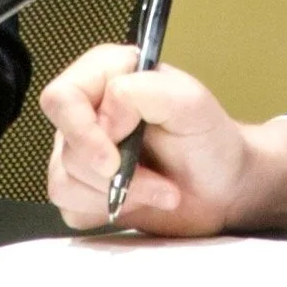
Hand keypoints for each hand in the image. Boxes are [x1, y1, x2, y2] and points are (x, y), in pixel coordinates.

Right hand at [39, 43, 286, 233]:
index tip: (114, 157)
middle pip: (64, 146)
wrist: (224, 187)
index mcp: (108, 74)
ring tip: (159, 189)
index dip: (83, 132)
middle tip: (155, 179)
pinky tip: (139, 201)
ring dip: (117, 195)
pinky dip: (107, 211)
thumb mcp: (191, 103)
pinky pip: (70, 208)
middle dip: (110, 173)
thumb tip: (105, 116)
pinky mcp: (84, 187)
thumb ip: (146, 91)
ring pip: (63, 182)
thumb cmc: (210, 139)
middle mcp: (89, 110)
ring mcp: (82, 150)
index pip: (62, 97)